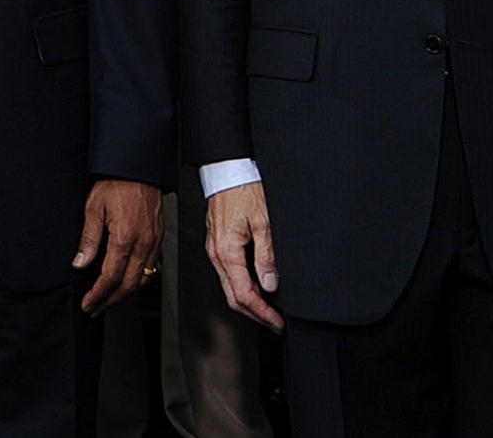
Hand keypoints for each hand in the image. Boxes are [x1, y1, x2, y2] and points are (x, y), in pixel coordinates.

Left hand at [74, 178, 163, 313]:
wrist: (139, 167)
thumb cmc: (118, 182)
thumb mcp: (94, 208)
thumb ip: (88, 240)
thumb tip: (80, 263)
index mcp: (124, 238)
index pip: (110, 278)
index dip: (98, 295)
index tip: (88, 304)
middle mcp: (142, 244)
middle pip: (128, 286)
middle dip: (110, 301)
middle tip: (96, 308)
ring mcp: (153, 242)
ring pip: (142, 280)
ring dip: (125, 293)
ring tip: (109, 298)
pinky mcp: (159, 238)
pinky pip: (151, 267)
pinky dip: (139, 280)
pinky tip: (129, 280)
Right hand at [205, 181, 283, 331]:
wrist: (227, 170)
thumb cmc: (244, 189)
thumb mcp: (263, 222)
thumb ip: (267, 255)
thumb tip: (270, 284)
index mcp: (226, 251)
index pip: (243, 294)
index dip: (262, 312)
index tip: (277, 321)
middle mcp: (216, 254)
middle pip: (233, 297)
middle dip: (256, 313)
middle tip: (276, 322)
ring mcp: (215, 250)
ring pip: (230, 286)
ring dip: (250, 301)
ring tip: (270, 308)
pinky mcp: (218, 244)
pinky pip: (229, 273)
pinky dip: (244, 285)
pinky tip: (258, 285)